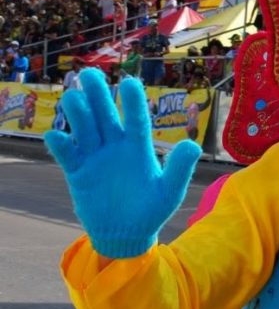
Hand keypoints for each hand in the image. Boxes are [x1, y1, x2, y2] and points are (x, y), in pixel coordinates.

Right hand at [44, 69, 200, 257]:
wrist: (126, 234)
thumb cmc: (152, 211)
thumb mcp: (169, 192)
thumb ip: (179, 168)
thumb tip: (192, 144)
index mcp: (138, 148)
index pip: (136, 120)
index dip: (132, 102)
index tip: (129, 82)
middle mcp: (115, 147)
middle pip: (104, 116)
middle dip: (97, 95)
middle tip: (89, 73)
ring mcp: (95, 158)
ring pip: (84, 129)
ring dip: (78, 114)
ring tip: (73, 97)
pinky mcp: (77, 172)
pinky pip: (67, 155)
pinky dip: (60, 145)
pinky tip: (56, 136)